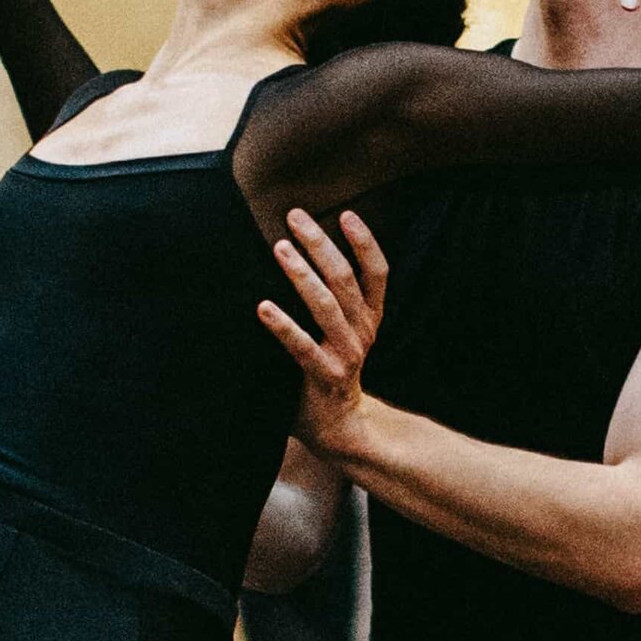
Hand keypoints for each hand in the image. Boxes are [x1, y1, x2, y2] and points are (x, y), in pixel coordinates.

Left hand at [257, 208, 387, 457]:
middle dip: (321, 244)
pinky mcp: (324, 376)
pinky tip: (262, 307)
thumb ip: (335, 299)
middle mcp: (363, 332)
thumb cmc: (331, 369)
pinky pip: (301, 347)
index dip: (365, 242)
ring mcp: (346, 354)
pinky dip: (282, 325)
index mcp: (370, 317)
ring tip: (280, 248)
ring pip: (326, 306)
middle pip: (346, 280)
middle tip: (295, 217)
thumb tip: (298, 250)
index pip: (378, 272)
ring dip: (302, 274)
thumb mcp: (345, 332)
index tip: (345, 213)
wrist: (340, 427)